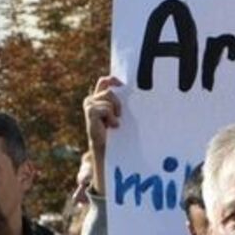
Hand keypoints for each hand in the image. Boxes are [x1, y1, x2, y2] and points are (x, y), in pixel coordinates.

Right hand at [83, 75, 123, 195]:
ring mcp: (90, 106)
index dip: (113, 80)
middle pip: (108, 88)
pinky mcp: (90, 114)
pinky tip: (112, 127)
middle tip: (121, 117)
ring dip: (115, 110)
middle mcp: (92, 101)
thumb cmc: (119, 138)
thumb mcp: (124, 120)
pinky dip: (111, 117)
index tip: (122, 85)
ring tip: (115, 124)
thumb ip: (125, 108)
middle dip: (118, 102)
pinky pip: (104, 107)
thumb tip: (145, 95)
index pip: (105, 82)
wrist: (110, 154)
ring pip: (108, 96)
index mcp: (100, 101)